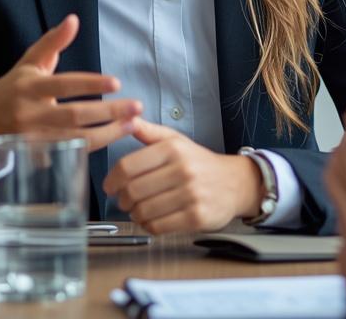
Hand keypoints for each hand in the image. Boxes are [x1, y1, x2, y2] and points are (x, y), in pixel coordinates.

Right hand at [0, 15, 140, 183]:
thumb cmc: (9, 90)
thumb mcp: (28, 63)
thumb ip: (52, 42)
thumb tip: (74, 19)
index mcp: (29, 86)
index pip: (64, 84)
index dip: (90, 83)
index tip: (117, 82)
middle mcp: (29, 112)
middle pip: (74, 116)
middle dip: (108, 113)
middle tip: (136, 108)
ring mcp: (32, 138)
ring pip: (74, 140)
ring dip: (107, 134)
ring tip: (132, 125)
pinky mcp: (35, 156)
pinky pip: (67, 155)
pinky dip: (90, 149)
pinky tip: (112, 141)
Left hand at [102, 121, 262, 234]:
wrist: (235, 183)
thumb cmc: (200, 163)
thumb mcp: (176, 141)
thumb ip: (149, 132)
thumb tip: (127, 118)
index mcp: (172, 149)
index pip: (127, 166)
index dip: (112, 180)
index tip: (109, 187)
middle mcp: (182, 170)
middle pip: (133, 191)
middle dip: (122, 200)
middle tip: (124, 201)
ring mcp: (191, 195)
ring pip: (144, 211)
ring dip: (135, 214)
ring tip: (138, 210)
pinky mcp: (197, 217)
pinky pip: (159, 227)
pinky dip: (149, 226)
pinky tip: (152, 220)